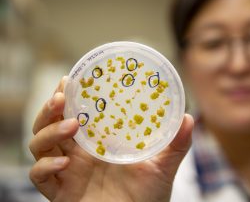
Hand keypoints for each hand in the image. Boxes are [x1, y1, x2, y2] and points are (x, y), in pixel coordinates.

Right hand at [29, 76, 193, 201]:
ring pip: (39, 145)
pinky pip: (40, 177)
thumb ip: (177, 144)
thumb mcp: (163, 166)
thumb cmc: (148, 195)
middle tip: (61, 97)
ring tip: (71, 126)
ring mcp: (68, 172)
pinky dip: (45, 167)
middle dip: (50, 108)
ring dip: (49, 131)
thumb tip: (189, 118)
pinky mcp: (61, 192)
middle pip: (49, 124)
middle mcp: (78, 154)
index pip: (74, 113)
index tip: (71, 80)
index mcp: (96, 143)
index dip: (67, 97)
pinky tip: (64, 163)